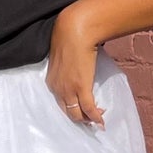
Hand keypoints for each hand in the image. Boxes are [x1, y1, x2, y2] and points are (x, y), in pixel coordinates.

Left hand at [47, 4, 106, 126]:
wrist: (75, 31)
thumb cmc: (70, 38)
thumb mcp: (64, 57)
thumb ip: (67, 67)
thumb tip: (77, 67)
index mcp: (51, 81)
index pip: (59, 103)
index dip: (72, 109)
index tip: (81, 110)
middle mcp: (57, 89)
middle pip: (67, 112)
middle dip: (80, 118)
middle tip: (91, 118)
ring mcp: (68, 90)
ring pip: (76, 114)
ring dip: (88, 119)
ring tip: (97, 119)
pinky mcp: (80, 88)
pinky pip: (88, 109)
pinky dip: (95, 117)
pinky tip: (101, 121)